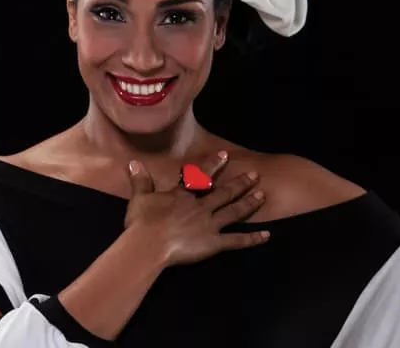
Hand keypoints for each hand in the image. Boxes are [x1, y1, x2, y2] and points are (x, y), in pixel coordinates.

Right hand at [123, 151, 270, 267]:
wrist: (148, 245)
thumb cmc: (142, 222)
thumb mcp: (139, 198)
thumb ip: (140, 181)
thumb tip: (132, 163)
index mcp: (183, 196)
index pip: (200, 176)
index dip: (213, 165)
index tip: (225, 155)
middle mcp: (200, 207)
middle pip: (224, 193)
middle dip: (240, 183)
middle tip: (255, 175)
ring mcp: (209, 224)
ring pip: (234, 211)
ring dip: (249, 203)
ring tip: (263, 195)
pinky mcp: (213, 243)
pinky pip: (236, 241)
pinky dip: (252, 239)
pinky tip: (267, 235)